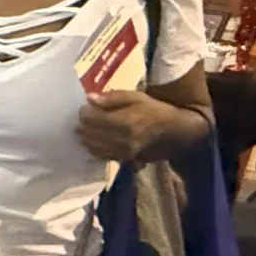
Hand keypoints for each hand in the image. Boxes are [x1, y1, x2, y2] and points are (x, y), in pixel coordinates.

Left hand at [75, 89, 192, 161]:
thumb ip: (113, 97)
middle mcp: (122, 139)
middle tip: (82, 118)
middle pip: (90, 133)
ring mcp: (122, 152)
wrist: (174, 132)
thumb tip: (90, 98)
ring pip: (92, 146)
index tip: (84, 108)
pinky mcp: (124, 159)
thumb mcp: (136, 97)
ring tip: (85, 128)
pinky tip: (92, 140)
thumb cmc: (154, 110)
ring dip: (85, 137)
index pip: (93, 118)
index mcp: (125, 121)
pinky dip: (92, 147)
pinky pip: (101, 155)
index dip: (84, 112)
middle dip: (82, 125)